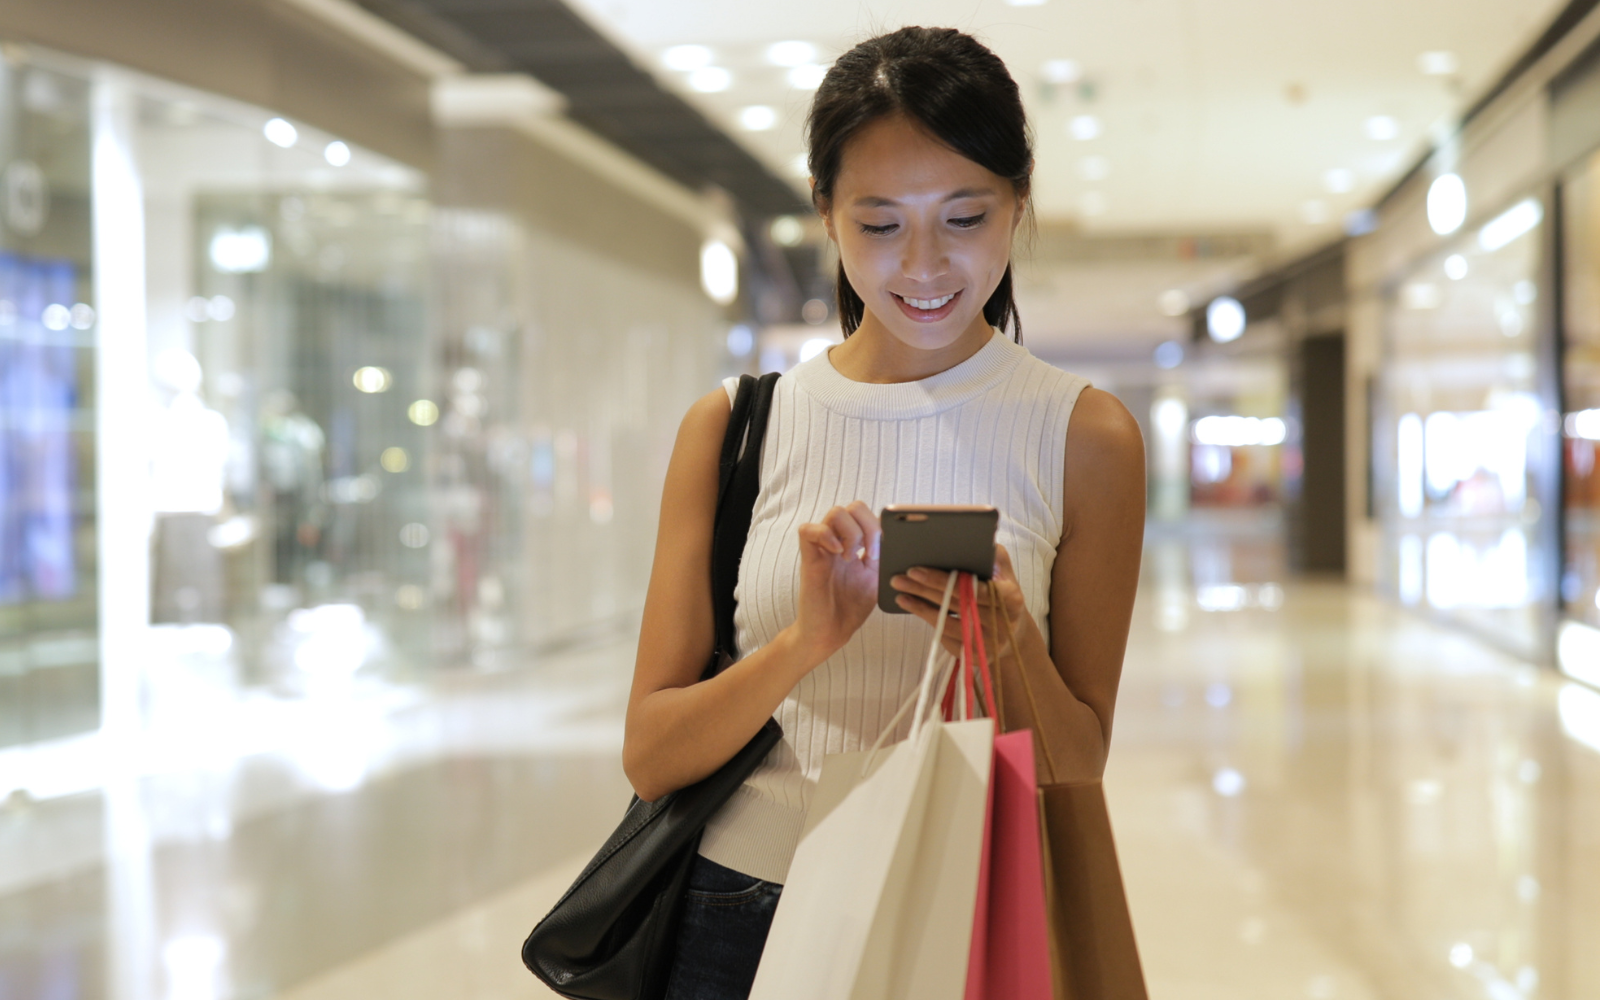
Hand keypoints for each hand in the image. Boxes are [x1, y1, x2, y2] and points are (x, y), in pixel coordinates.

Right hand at [792, 501, 881, 660]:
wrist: (831, 632)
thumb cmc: (851, 607)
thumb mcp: (877, 578)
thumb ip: (885, 557)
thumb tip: (903, 542)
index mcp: (855, 543)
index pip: (867, 514)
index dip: (880, 524)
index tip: (885, 550)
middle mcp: (838, 541)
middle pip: (853, 507)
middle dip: (869, 526)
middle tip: (871, 554)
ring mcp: (822, 548)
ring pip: (836, 512)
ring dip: (852, 532)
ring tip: (853, 558)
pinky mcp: (809, 558)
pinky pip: (808, 530)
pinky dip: (825, 535)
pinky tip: (838, 554)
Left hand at [890, 544, 1028, 659]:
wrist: (1013, 629)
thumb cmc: (1000, 590)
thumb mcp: (1002, 568)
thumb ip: (988, 554)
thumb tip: (961, 542)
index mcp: (1011, 598)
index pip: (972, 588)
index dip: (941, 580)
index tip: (915, 570)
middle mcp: (1002, 623)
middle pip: (955, 605)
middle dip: (924, 590)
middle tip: (899, 578)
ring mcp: (989, 644)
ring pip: (948, 625)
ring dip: (920, 608)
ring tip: (900, 594)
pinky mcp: (976, 659)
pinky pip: (947, 640)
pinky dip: (930, 623)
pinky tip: (914, 609)